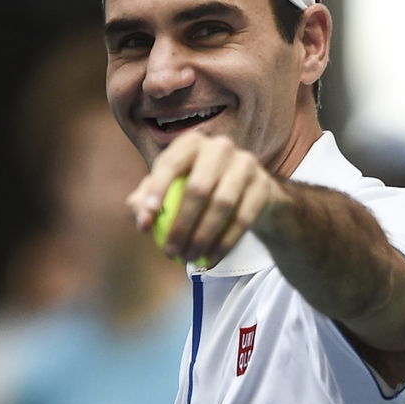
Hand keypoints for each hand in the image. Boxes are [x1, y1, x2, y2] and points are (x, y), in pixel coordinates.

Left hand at [127, 131, 289, 265]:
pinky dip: (224, 243)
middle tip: (170, 252)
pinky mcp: (263, 185)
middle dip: (180, 226)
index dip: (155, 193)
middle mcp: (220, 146)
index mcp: (192, 143)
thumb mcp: (171, 189)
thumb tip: (140, 218)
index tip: (145, 224)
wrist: (250, 194)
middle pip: (198, 188)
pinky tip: (210, 260)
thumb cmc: (200, 190)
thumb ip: (148, 199)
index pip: (169, 164)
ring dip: (203, 238)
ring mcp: (245, 163)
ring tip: (189, 259)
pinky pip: (242, 219)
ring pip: (222, 205)